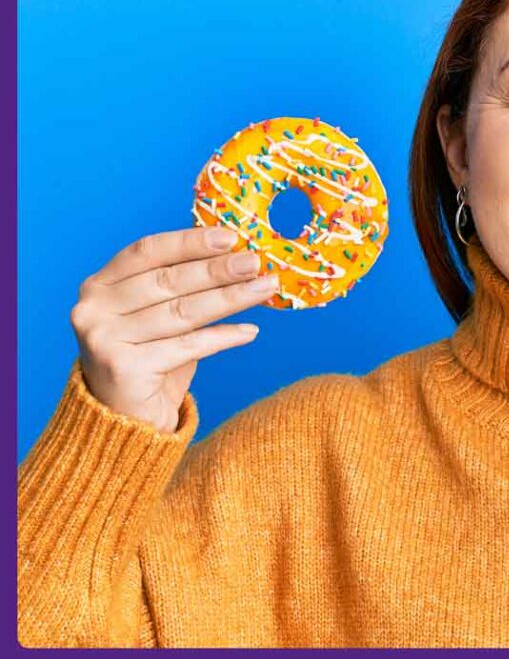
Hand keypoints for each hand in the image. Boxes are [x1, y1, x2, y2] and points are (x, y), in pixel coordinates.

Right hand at [70, 227, 279, 432]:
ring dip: (231, 299)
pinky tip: (250, 331)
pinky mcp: (124, 368)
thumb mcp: (158, 317)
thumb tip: (234, 256)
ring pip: (182, 312)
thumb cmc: (149, 360)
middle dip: (218, 270)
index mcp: (99, 286)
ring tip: (265, 289)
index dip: (189, 241)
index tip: (230, 236)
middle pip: (168, 281)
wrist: (124, 422)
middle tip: (256, 262)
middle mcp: (94, 309)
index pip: (147, 251)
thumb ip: (180, 287)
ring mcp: (104, 339)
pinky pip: (187, 346)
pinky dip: (223, 337)